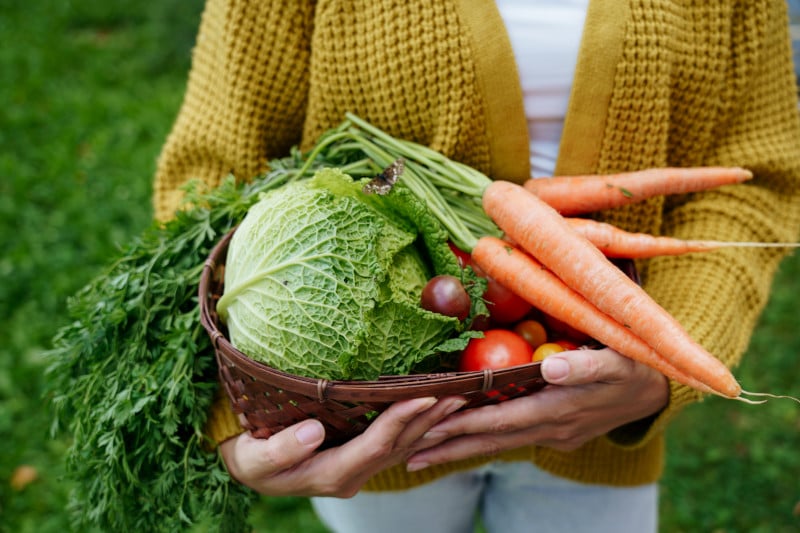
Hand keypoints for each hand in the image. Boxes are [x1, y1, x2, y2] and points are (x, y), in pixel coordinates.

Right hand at [220, 395, 466, 496]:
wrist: (249, 465)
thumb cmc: (249, 457)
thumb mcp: (254, 458)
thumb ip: (280, 451)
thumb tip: (313, 432)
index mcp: (332, 474)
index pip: (376, 446)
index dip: (401, 421)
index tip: (425, 396)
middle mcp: (353, 474)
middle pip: (400, 445)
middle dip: (430, 418)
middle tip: (459, 391)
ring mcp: (359, 467)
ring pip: (404, 444)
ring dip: (432, 421)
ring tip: (458, 397)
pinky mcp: (360, 457)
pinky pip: (396, 441)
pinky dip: (418, 423)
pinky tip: (434, 409)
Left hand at [405, 348, 668, 469]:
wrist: (658, 391)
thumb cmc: (636, 367)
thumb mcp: (618, 362)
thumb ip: (587, 366)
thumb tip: (552, 367)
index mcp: (558, 411)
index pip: (500, 421)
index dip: (463, 424)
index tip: (428, 428)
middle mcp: (550, 429)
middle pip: (491, 441)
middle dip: (449, 448)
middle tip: (407, 456)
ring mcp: (553, 434)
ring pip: (498, 443)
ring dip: (460, 449)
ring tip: (422, 455)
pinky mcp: (556, 431)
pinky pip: (511, 437)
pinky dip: (483, 438)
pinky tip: (464, 439)